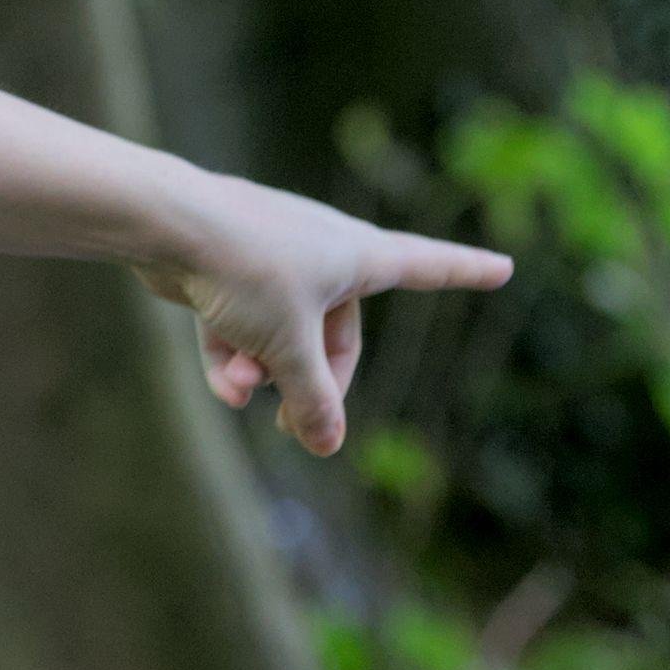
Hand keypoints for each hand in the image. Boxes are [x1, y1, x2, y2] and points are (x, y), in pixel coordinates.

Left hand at [130, 170, 513, 456]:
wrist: (165, 223)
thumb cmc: (246, 272)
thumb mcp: (290, 348)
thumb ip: (313, 400)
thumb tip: (327, 446)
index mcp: (359, 255)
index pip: (429, 266)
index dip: (467, 272)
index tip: (505, 266)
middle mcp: (321, 251)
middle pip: (335, 334)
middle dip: (312, 383)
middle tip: (294, 430)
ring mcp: (271, 258)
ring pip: (280, 333)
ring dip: (264, 370)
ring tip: (239, 391)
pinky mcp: (225, 270)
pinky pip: (241, 324)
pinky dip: (232, 353)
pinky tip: (221, 382)